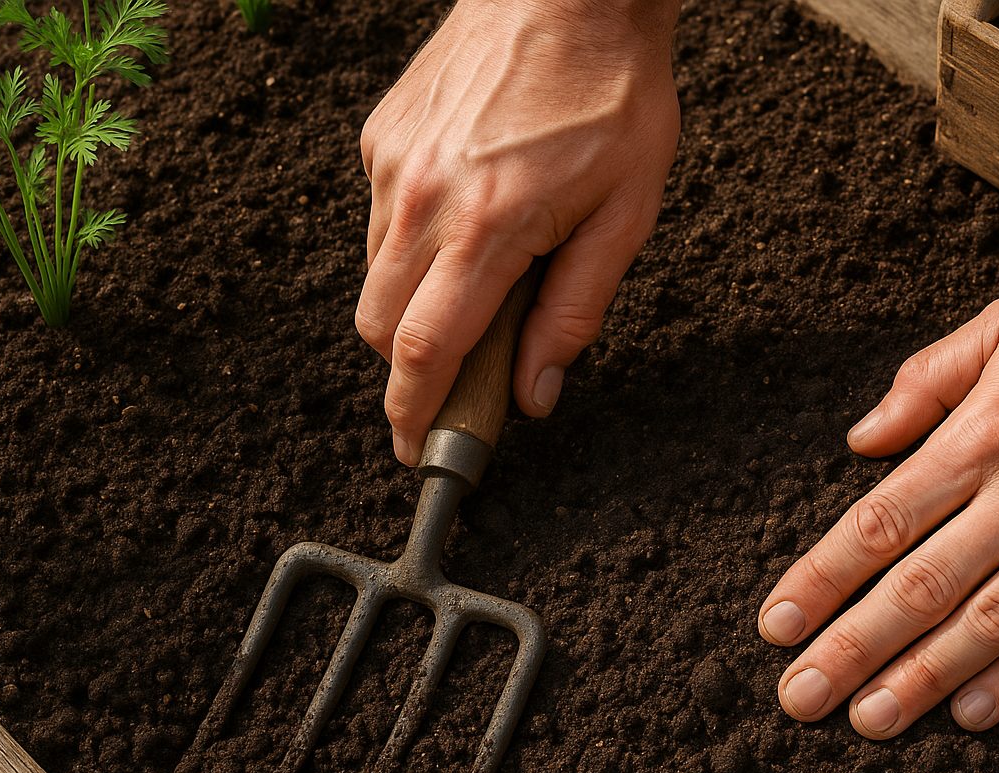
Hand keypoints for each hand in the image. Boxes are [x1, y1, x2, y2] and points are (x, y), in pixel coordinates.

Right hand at [357, 0, 679, 463]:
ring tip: (482, 281)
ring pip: (374, 277)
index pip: (424, 351)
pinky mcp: (381, 137)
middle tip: (462, 377)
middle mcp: (422, 197)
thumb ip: (574, 314)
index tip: (418, 451)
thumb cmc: (611, 95)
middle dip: (411, 370)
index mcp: (487, 226)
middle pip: (380, 328)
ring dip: (414, 306)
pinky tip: (469, 219)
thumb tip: (536, 394)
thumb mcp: (624, 216)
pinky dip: (412, 245)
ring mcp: (392, 164)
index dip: (414, 415)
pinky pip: (379, 221)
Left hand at [758, 282, 998, 737]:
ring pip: (986, 625)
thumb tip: (861, 439)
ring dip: (921, 680)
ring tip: (867, 722)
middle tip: (799, 698)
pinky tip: (969, 715)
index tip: (776, 624)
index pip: (880, 521)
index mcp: (979, 438)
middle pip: (920, 587)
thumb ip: (923, 379)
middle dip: (851, 648)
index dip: (822, 578)